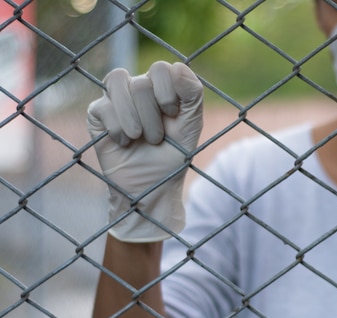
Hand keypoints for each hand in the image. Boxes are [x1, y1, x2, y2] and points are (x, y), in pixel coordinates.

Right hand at [88, 61, 203, 241]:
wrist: (153, 185)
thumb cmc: (174, 153)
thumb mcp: (191, 124)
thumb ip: (192, 93)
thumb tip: (178, 67)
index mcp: (162, 86)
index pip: (161, 69)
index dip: (167, 92)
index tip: (172, 115)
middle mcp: (138, 87)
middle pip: (140, 83)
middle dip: (151, 117)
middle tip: (156, 138)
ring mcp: (116, 98)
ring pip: (116, 84)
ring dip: (133, 120)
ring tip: (140, 138)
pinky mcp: (97, 114)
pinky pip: (102, 107)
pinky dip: (117, 130)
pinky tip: (124, 143)